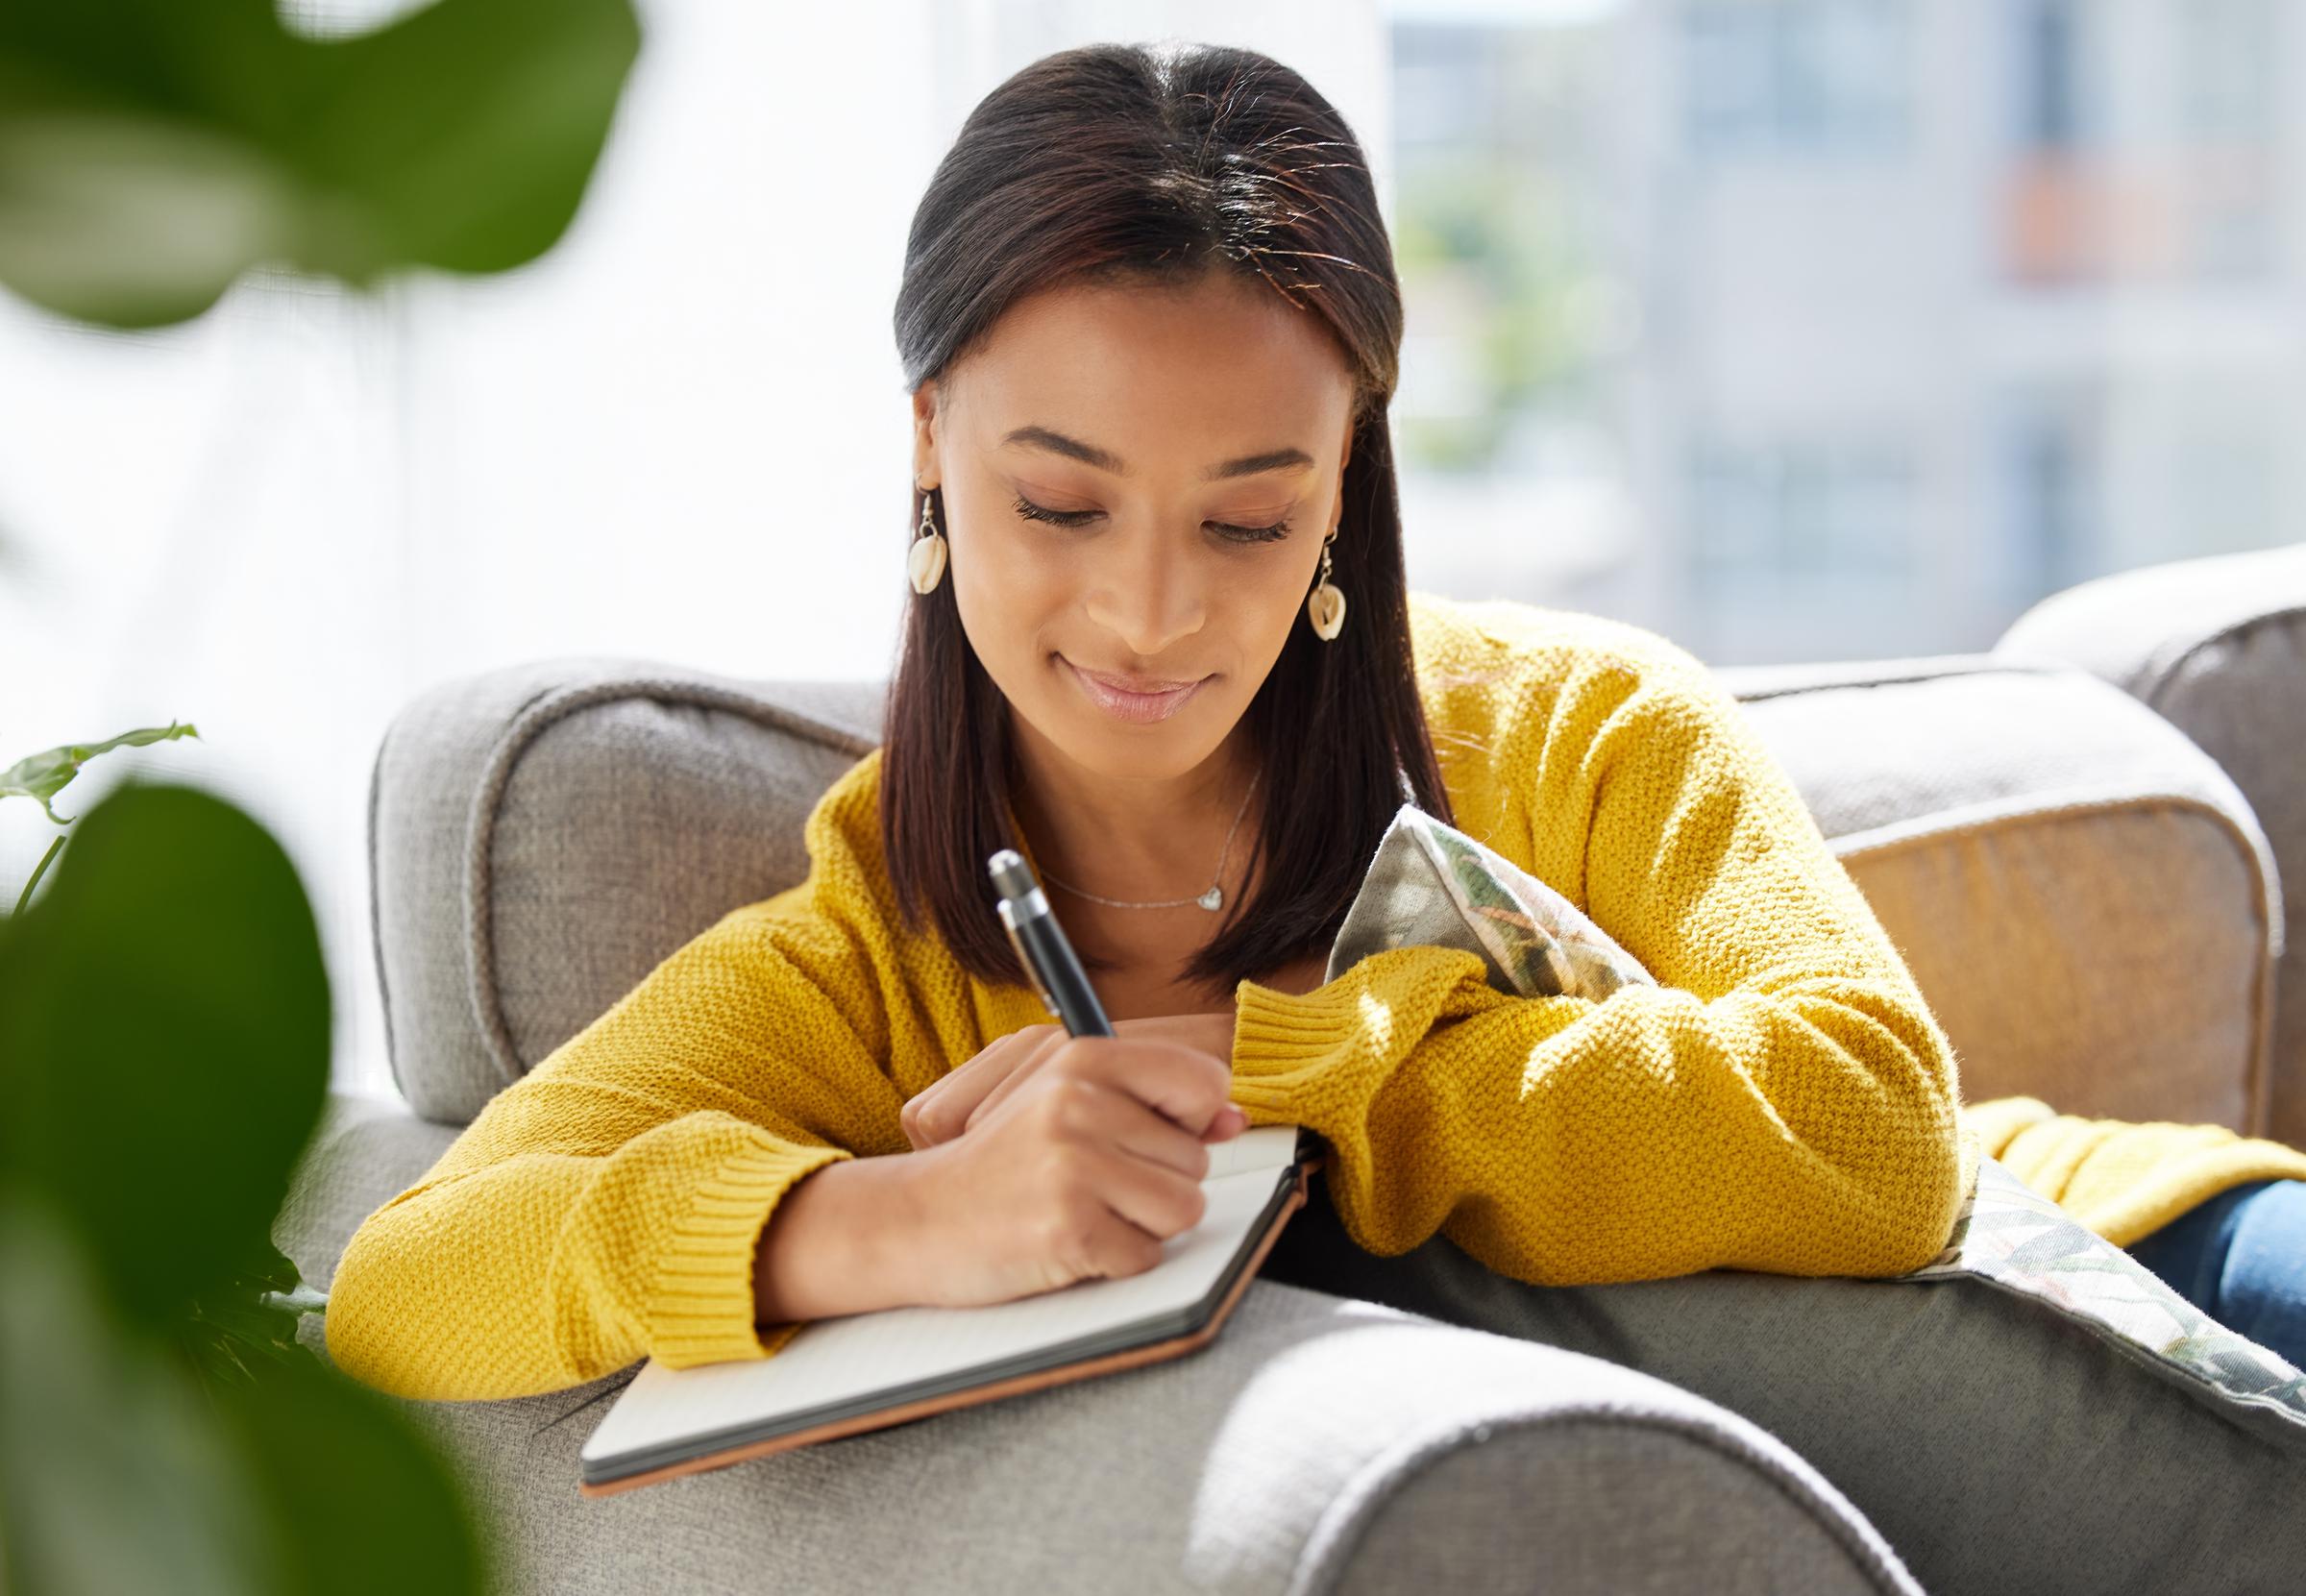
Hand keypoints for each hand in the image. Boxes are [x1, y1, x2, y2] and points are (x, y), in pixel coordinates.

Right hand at [886, 1031, 1241, 1307]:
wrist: (915, 1220)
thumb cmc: (1002, 1166)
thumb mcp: (1068, 1106)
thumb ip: (1152, 1104)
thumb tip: (1233, 1118)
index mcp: (1081, 1056)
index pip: (1202, 1080)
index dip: (1192, 1119)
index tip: (1150, 1134)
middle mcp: (1078, 1102)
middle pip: (1197, 1158)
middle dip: (1156, 1183)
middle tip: (1088, 1184)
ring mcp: (1073, 1165)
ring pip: (1184, 1209)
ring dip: (1142, 1225)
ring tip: (1083, 1211)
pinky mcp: (1069, 1227)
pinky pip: (1146, 1256)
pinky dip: (1115, 1261)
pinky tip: (1069, 1241)